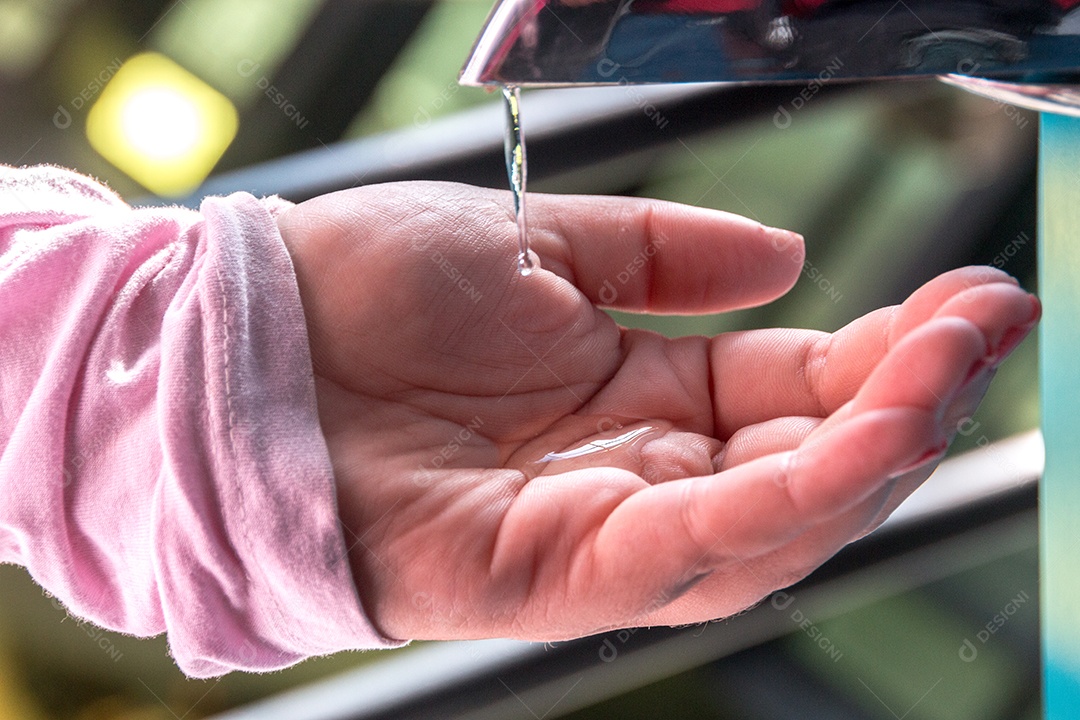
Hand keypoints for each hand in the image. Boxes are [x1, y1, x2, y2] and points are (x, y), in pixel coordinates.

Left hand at [276, 182, 1038, 640]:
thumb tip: (784, 260)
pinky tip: (864, 437)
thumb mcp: (540, 249)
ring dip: (872, 449)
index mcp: (638, 398)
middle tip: (986, 327)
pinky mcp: (559, 574)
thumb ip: (663, 258)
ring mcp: (602, 530)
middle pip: (801, 464)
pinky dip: (787, 500)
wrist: (253, 342)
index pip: (791, 393)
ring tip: (949, 371)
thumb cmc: (372, 295)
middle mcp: (634, 472)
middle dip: (905, 401)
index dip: (880, 355)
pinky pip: (697, 546)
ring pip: (773, 519)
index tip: (962, 303)